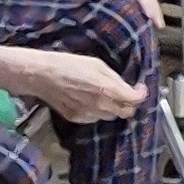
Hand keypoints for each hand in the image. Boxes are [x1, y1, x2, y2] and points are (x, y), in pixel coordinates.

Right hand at [17, 50, 145, 125]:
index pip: (134, 100)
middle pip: (126, 112)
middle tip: (125, 92)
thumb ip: (115, 78)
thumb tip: (128, 87)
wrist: (42, 76)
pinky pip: (95, 118)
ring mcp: (88, 115)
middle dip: (128, 103)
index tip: (140, 88)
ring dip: (113, 107)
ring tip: (104, 94)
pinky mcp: (77, 119)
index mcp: (107, 89)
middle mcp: (100, 106)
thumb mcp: (97, 64)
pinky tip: (89, 99)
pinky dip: (98, 111)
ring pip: (111, 116)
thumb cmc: (69, 64)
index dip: (141, 94)